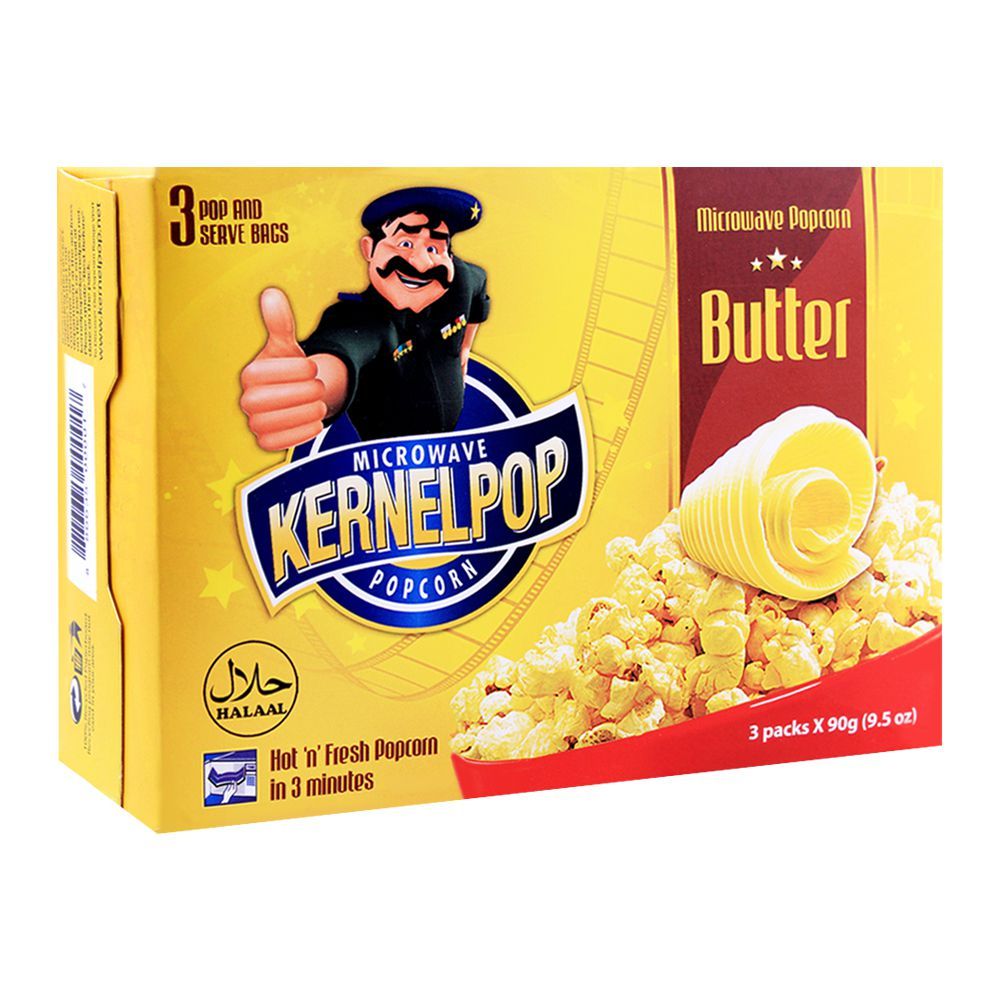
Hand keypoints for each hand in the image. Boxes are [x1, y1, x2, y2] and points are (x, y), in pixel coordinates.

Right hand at [240, 288, 326, 450]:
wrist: (295, 393)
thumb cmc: (289, 367)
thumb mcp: (288, 344)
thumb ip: (280, 323)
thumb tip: (271, 294)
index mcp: (249, 374)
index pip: (262, 375)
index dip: (291, 370)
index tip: (311, 367)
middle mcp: (246, 400)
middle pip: (265, 402)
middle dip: (299, 393)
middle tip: (319, 386)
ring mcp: (254, 423)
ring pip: (273, 423)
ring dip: (303, 413)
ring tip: (319, 403)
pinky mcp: (266, 441)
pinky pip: (278, 444)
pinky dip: (300, 434)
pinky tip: (316, 422)